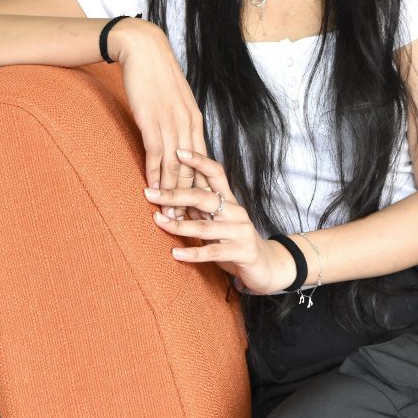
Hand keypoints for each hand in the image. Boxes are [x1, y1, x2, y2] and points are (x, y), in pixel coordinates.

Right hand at [112, 18, 211, 219]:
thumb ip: (179, 123)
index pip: (203, 163)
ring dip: (173, 195)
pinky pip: (156, 155)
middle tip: (190, 224)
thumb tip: (178, 144)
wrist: (144, 49)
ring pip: (176, 168)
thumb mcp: (174, 102)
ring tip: (172, 217)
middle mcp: (188, 126)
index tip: (204, 209)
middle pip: (193, 171)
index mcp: (196, 122)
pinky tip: (152, 191)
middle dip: (191, 200)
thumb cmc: (156, 76)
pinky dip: (155, 175)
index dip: (203, 189)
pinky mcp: (152, 121)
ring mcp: (171, 124)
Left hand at [142, 147, 296, 295]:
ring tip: (158, 222)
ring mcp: (240, 231)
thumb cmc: (235, 241)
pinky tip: (175, 253)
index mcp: (230, 200)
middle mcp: (236, 212)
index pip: (216, 173)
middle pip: (203, 197)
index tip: (177, 152)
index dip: (198, 161)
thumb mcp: (218, 221)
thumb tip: (169, 198)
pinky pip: (213, 252)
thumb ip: (199, 210)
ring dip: (179, 225)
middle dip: (175, 195)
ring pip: (205, 226)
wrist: (267, 265)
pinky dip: (192, 253)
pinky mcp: (242, 252)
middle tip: (150, 193)